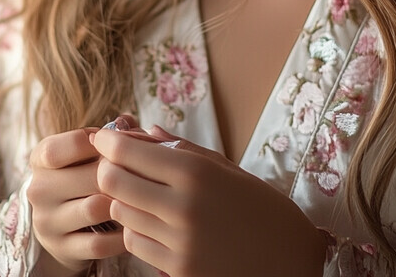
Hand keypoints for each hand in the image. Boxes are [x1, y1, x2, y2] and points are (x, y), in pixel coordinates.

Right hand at [28, 127, 127, 275]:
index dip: (98, 142)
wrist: (63, 226)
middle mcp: (38, 189)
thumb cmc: (83, 175)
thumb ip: (110, 133)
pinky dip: (122, 235)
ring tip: (139, 198)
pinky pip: (100, 243)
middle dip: (121, 174)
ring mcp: (47, 222)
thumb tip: (129, 121)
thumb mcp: (87, 152)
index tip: (117, 145)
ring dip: (122, 203)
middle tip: (142, 173)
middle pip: (91, 176)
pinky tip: (134, 225)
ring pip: (95, 208)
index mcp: (41, 157)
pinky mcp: (62, 249)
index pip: (67, 144)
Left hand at [92, 126, 326, 276]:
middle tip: (116, 164)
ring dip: (124, 199)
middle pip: (113, 182)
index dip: (108, 142)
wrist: (290, 260)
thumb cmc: (260, 206)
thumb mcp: (225, 168)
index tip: (106, 137)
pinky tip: (155, 222)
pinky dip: (138, 229)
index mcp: (195, 173)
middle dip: (108, 169)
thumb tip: (144, 131)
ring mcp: (178, 243)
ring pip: (122, 213)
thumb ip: (181, 148)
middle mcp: (182, 207)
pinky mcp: (178, 272)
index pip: (126, 153)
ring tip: (142, 193)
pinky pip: (136, 244)